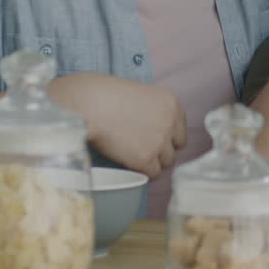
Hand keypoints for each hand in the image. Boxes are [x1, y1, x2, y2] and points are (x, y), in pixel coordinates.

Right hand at [49, 72, 186, 178]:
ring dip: (153, 162)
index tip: (152, 139)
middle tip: (143, 149)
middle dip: (162, 150)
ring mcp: (160, 141)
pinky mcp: (146, 158)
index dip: (166, 136)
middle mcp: (171, 123)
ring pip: (166, 162)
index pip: (179, 129)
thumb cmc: (105, 95)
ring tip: (134, 157)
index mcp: (172, 104)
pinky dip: (142, 171)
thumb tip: (152, 131)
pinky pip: (152, 173)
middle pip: (176, 147)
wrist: (89, 104)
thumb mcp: (140, 95)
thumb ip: (153, 112)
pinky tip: (130, 165)